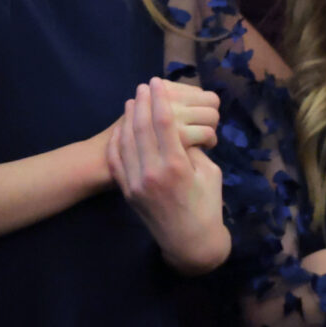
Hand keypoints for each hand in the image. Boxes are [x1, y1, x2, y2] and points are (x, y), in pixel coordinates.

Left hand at [105, 82, 227, 274]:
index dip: (159, 100)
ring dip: (127, 118)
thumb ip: (193, 149)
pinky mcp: (127, 192)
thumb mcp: (209, 174)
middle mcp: (152, 173)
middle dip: (141, 103)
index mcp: (177, 167)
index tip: (156, 83)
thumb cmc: (208, 206)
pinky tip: (122, 128)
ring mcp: (136, 183)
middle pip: (141, 128)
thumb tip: (179, 128)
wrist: (190, 243)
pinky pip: (117, 161)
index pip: (163, 123)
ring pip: (126, 141)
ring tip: (132, 101)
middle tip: (143, 86)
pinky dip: (117, 141)